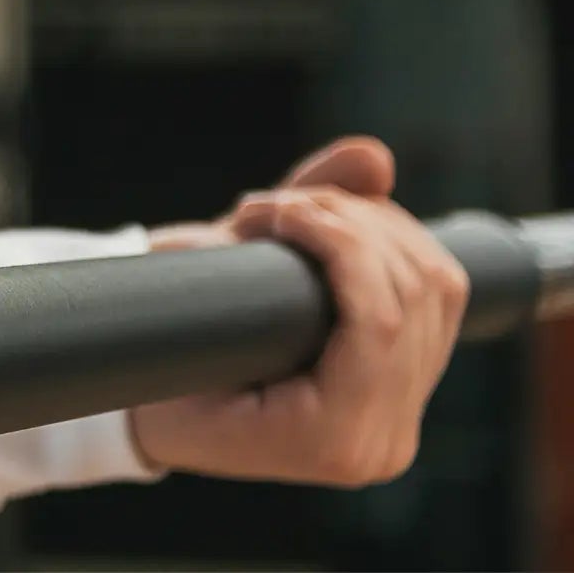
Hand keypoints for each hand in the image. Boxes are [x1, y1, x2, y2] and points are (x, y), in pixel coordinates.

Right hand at [131, 137, 469, 486]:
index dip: (338, 241)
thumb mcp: (189, 295)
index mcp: (330, 441)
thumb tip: (375, 154)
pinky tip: (337, 227)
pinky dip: (393, 241)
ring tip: (295, 213)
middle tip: (267, 207)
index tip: (266, 209)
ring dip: (372, 224)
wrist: (152, 409)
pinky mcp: (408, 390)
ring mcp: (401, 419)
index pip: (381, 321)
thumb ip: (279, 224)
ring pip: (438, 285)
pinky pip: (442, 295)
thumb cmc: (155, 361)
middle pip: (419, 294)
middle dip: (349, 222)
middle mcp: (382, 440)